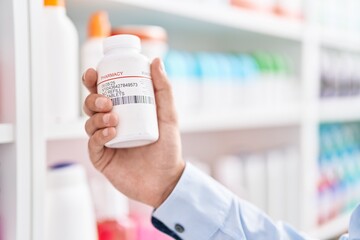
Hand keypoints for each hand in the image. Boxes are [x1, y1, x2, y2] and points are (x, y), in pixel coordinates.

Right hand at [83, 58, 184, 207]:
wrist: (166, 179)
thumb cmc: (168, 148)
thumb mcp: (168, 115)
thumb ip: (164, 89)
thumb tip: (156, 60)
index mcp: (124, 111)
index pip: (104, 91)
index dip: (94, 81)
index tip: (93, 73)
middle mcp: (111, 124)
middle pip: (91, 105)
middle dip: (93, 98)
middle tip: (106, 101)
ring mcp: (105, 141)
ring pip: (89, 122)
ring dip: (97, 117)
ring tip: (113, 118)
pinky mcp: (101, 158)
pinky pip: (93, 143)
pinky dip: (99, 135)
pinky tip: (110, 132)